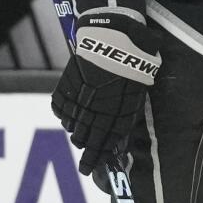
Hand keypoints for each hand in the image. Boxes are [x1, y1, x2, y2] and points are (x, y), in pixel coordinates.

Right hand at [51, 13, 159, 175]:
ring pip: (74, 127)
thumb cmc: (136, 58)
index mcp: (120, 111)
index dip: (100, 156)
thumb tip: (122, 132)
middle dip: (88, 153)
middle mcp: (98, 109)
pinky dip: (65, 116)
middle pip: (88, 139)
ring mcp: (80, 100)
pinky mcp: (65, 89)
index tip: (93, 167)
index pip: (108, 141)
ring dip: (77, 135)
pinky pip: (61, 110)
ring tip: (80, 139)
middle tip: (85, 165)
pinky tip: (70, 118)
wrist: (113, 35)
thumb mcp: (142, 85)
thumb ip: (131, 109)